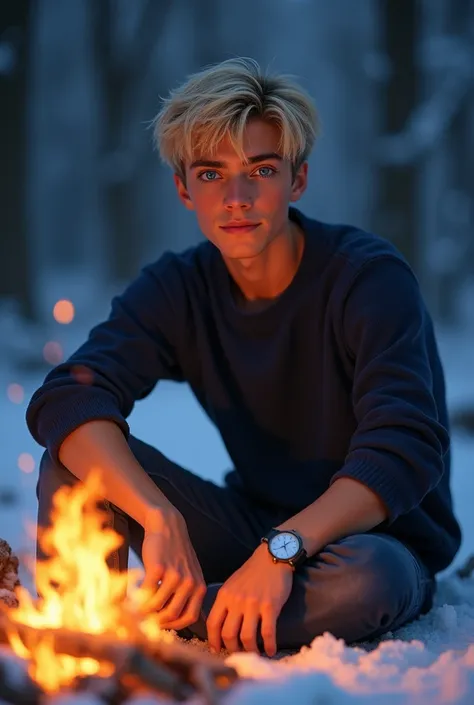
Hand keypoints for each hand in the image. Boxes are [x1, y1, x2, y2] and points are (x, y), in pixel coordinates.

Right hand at [140, 507, 205, 630]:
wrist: (168, 526)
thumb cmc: (176, 553)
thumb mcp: (190, 574)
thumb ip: (187, 595)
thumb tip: (171, 622)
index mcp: (199, 586)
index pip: (190, 617)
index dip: (175, 625)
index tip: (164, 625)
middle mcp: (190, 582)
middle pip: (172, 615)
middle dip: (157, 621)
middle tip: (146, 619)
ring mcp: (174, 575)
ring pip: (157, 606)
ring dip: (145, 609)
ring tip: (138, 606)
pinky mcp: (158, 568)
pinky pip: (146, 592)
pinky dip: (138, 596)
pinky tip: (135, 590)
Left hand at [206, 544, 293, 656]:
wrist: (272, 558)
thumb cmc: (252, 572)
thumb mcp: (232, 584)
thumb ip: (225, 602)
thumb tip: (219, 626)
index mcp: (224, 595)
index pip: (213, 623)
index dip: (213, 641)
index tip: (217, 649)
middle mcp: (236, 601)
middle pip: (228, 635)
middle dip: (232, 648)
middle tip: (238, 652)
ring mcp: (253, 604)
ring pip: (247, 637)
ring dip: (250, 650)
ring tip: (254, 652)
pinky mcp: (270, 606)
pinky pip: (267, 633)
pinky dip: (269, 646)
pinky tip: (271, 651)